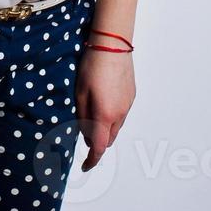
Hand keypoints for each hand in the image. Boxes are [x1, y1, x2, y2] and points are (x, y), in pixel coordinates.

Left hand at [75, 47, 134, 171]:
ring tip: (92, 111)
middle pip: (108, 139)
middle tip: (83, 130)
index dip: (92, 160)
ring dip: (104, 128)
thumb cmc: (92, 65)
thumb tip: (86, 134)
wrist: (113, 45)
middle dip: (97, 141)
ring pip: (116, 127)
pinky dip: (112, 116)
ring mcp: (128, 105)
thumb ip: (83, 117)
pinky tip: (103, 100)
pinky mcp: (131, 96)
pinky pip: (121, 114)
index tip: (85, 166)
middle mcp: (120, 114)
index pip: (99, 147)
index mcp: (105, 115)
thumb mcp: (80, 92)